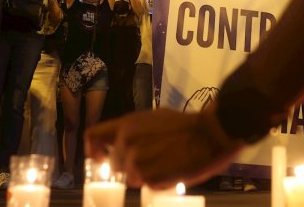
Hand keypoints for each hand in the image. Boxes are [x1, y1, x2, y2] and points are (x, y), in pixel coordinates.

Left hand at [84, 107, 241, 187]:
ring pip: (132, 177)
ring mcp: (136, 160)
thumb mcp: (154, 119)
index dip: (93, 150)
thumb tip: (123, 143)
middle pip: (115, 164)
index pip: (93, 136)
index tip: (99, 158)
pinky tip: (172, 170)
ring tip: (166, 164)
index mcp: (127, 124)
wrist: (209, 134)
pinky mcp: (149, 177)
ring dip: (145, 175)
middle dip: (130, 166)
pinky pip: (147, 184)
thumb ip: (135, 131)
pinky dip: (158, 182)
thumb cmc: (186, 126)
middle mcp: (126, 141)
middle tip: (152, 161)